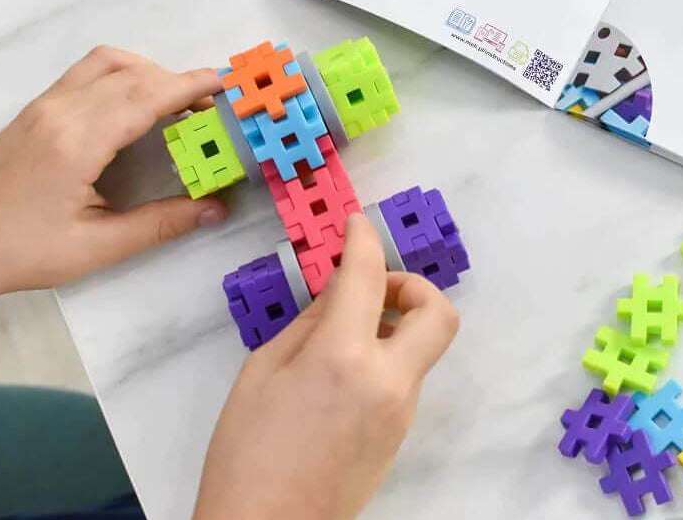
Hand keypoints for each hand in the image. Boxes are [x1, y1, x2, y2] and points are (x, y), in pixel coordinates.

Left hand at [0, 46, 227, 305]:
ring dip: (147, 72)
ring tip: (175, 102)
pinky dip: (121, 76)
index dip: (188, 86)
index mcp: (75, 144)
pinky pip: (85, 74)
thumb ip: (161, 223)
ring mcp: (42, 107)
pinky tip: (135, 106)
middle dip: (177, 81)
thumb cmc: (26, 252)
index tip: (224, 84)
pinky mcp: (34, 110)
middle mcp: (58, 113)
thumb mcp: (98, 246)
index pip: (144, 97)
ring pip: (105, 63)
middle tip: (211, 104)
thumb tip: (216, 208)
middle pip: (131, 74)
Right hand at [194, 214, 459, 519]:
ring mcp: (400, 412)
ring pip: (420, 347)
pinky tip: (340, 371)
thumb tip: (336, 293)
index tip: (356, 225)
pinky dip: (384, 358)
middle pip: (437, 313)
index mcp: (344, 358)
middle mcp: (387, 382)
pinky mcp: (399, 434)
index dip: (363, 239)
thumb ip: (308, 324)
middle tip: (372, 289)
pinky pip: (405, 378)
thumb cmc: (245, 457)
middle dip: (412, 287)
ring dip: (394, 325)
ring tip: (339, 335)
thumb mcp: (262, 372)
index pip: (368, 276)